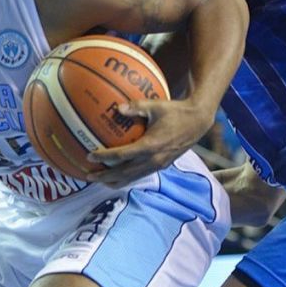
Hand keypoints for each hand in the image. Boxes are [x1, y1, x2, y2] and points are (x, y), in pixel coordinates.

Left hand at [87, 98, 213, 187]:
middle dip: (104, 177)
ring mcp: (157, 165)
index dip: (104, 157)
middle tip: (87, 176)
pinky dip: (125, 178)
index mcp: (150, 146)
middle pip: (123, 174)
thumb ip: (136, 106)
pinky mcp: (161, 166)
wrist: (198, 122)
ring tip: (98, 180)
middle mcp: (153, 160)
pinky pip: (139, 176)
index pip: (122, 155)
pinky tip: (116, 175)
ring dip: (114, 181)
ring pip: (131, 179)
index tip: (89, 156)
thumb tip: (117, 107)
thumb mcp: (156, 106)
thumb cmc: (176, 111)